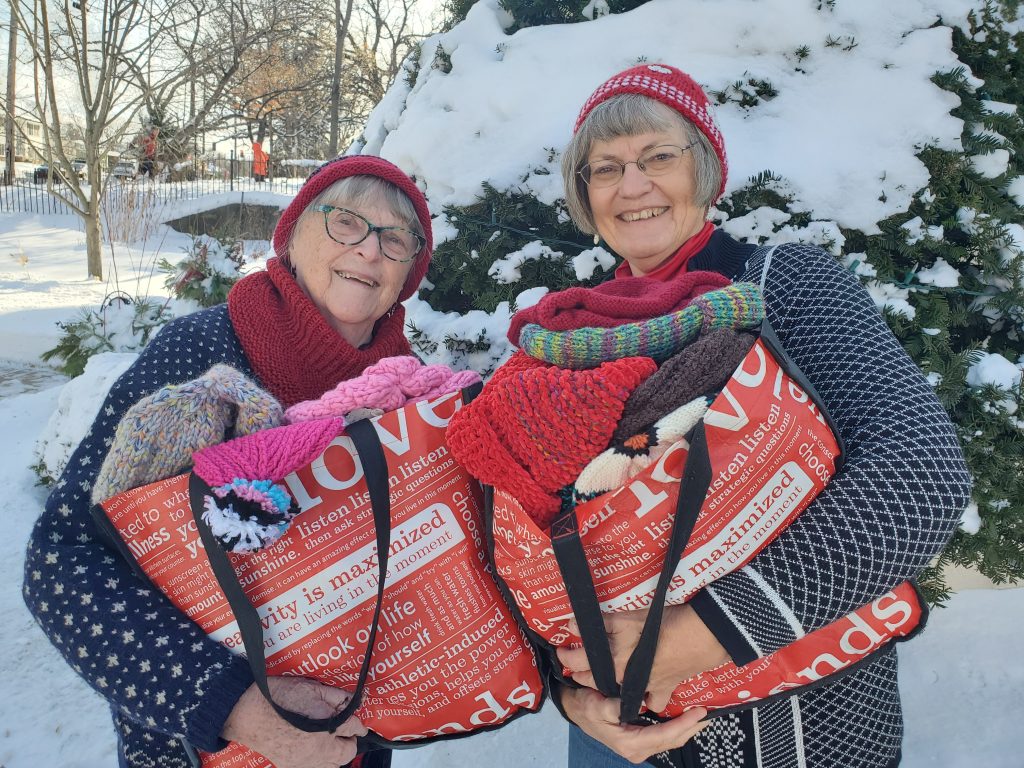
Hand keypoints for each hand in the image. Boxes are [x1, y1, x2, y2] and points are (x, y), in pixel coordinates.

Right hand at [221, 676, 366, 767]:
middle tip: (344, 732)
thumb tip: (352, 700)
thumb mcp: (310, 688)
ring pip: (333, 765)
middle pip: (347, 752)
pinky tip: (314, 750)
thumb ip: (334, 696)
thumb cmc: (277, 697)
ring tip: (330, 742)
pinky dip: (320, 762)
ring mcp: (304, 762)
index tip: (359, 724)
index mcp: (325, 726)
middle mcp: (318, 749)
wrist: (246, 713)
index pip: (354, 727)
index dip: (358, 723)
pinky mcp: (291, 766)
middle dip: (348, 741)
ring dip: (335, 754)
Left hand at [556, 604, 729, 711]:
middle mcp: (626, 679)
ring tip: (605, 675)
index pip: (578, 662)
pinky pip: (652, 702)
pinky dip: (647, 700)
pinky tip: (643, 693)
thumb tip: (573, 625)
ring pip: (621, 693)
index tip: (560, 651)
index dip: (565, 656)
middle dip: (582, 672)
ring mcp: (645, 687)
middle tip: (576, 662)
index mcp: (614, 662)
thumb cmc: (664, 624)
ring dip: (610, 686)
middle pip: (595, 680)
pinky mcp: (664, 688)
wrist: (700, 636)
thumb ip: (601, 623)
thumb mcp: (629, 617)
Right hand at [561, 685, 707, 763]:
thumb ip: (613, 706)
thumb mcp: (595, 704)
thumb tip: (634, 704)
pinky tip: (685, 718)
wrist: (576, 710)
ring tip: (702, 716)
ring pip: (670, 740)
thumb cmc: (585, 707)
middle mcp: (637, 749)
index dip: (684, 724)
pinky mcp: (640, 741)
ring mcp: (639, 747)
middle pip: (672, 740)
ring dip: (687, 728)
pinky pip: (664, 736)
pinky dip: (677, 727)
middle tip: (709, 713)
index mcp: (630, 743)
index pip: (664, 735)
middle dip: (691, 728)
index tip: (699, 713)